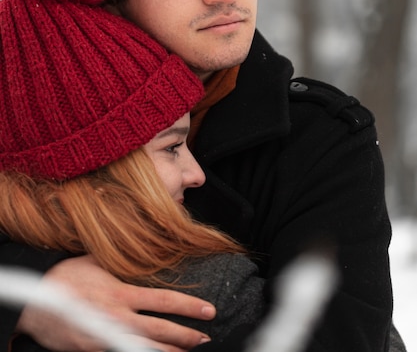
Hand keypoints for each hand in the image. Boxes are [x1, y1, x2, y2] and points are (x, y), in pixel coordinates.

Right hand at [16, 255, 214, 351]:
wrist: (36, 302)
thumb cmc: (67, 276)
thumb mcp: (97, 260)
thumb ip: (123, 262)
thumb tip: (147, 248)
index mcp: (121, 293)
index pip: (164, 300)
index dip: (189, 307)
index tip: (208, 310)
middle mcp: (118, 318)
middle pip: (160, 331)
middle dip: (186, 335)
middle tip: (206, 336)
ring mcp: (106, 338)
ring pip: (146, 348)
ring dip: (170, 351)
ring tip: (189, 351)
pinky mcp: (95, 351)